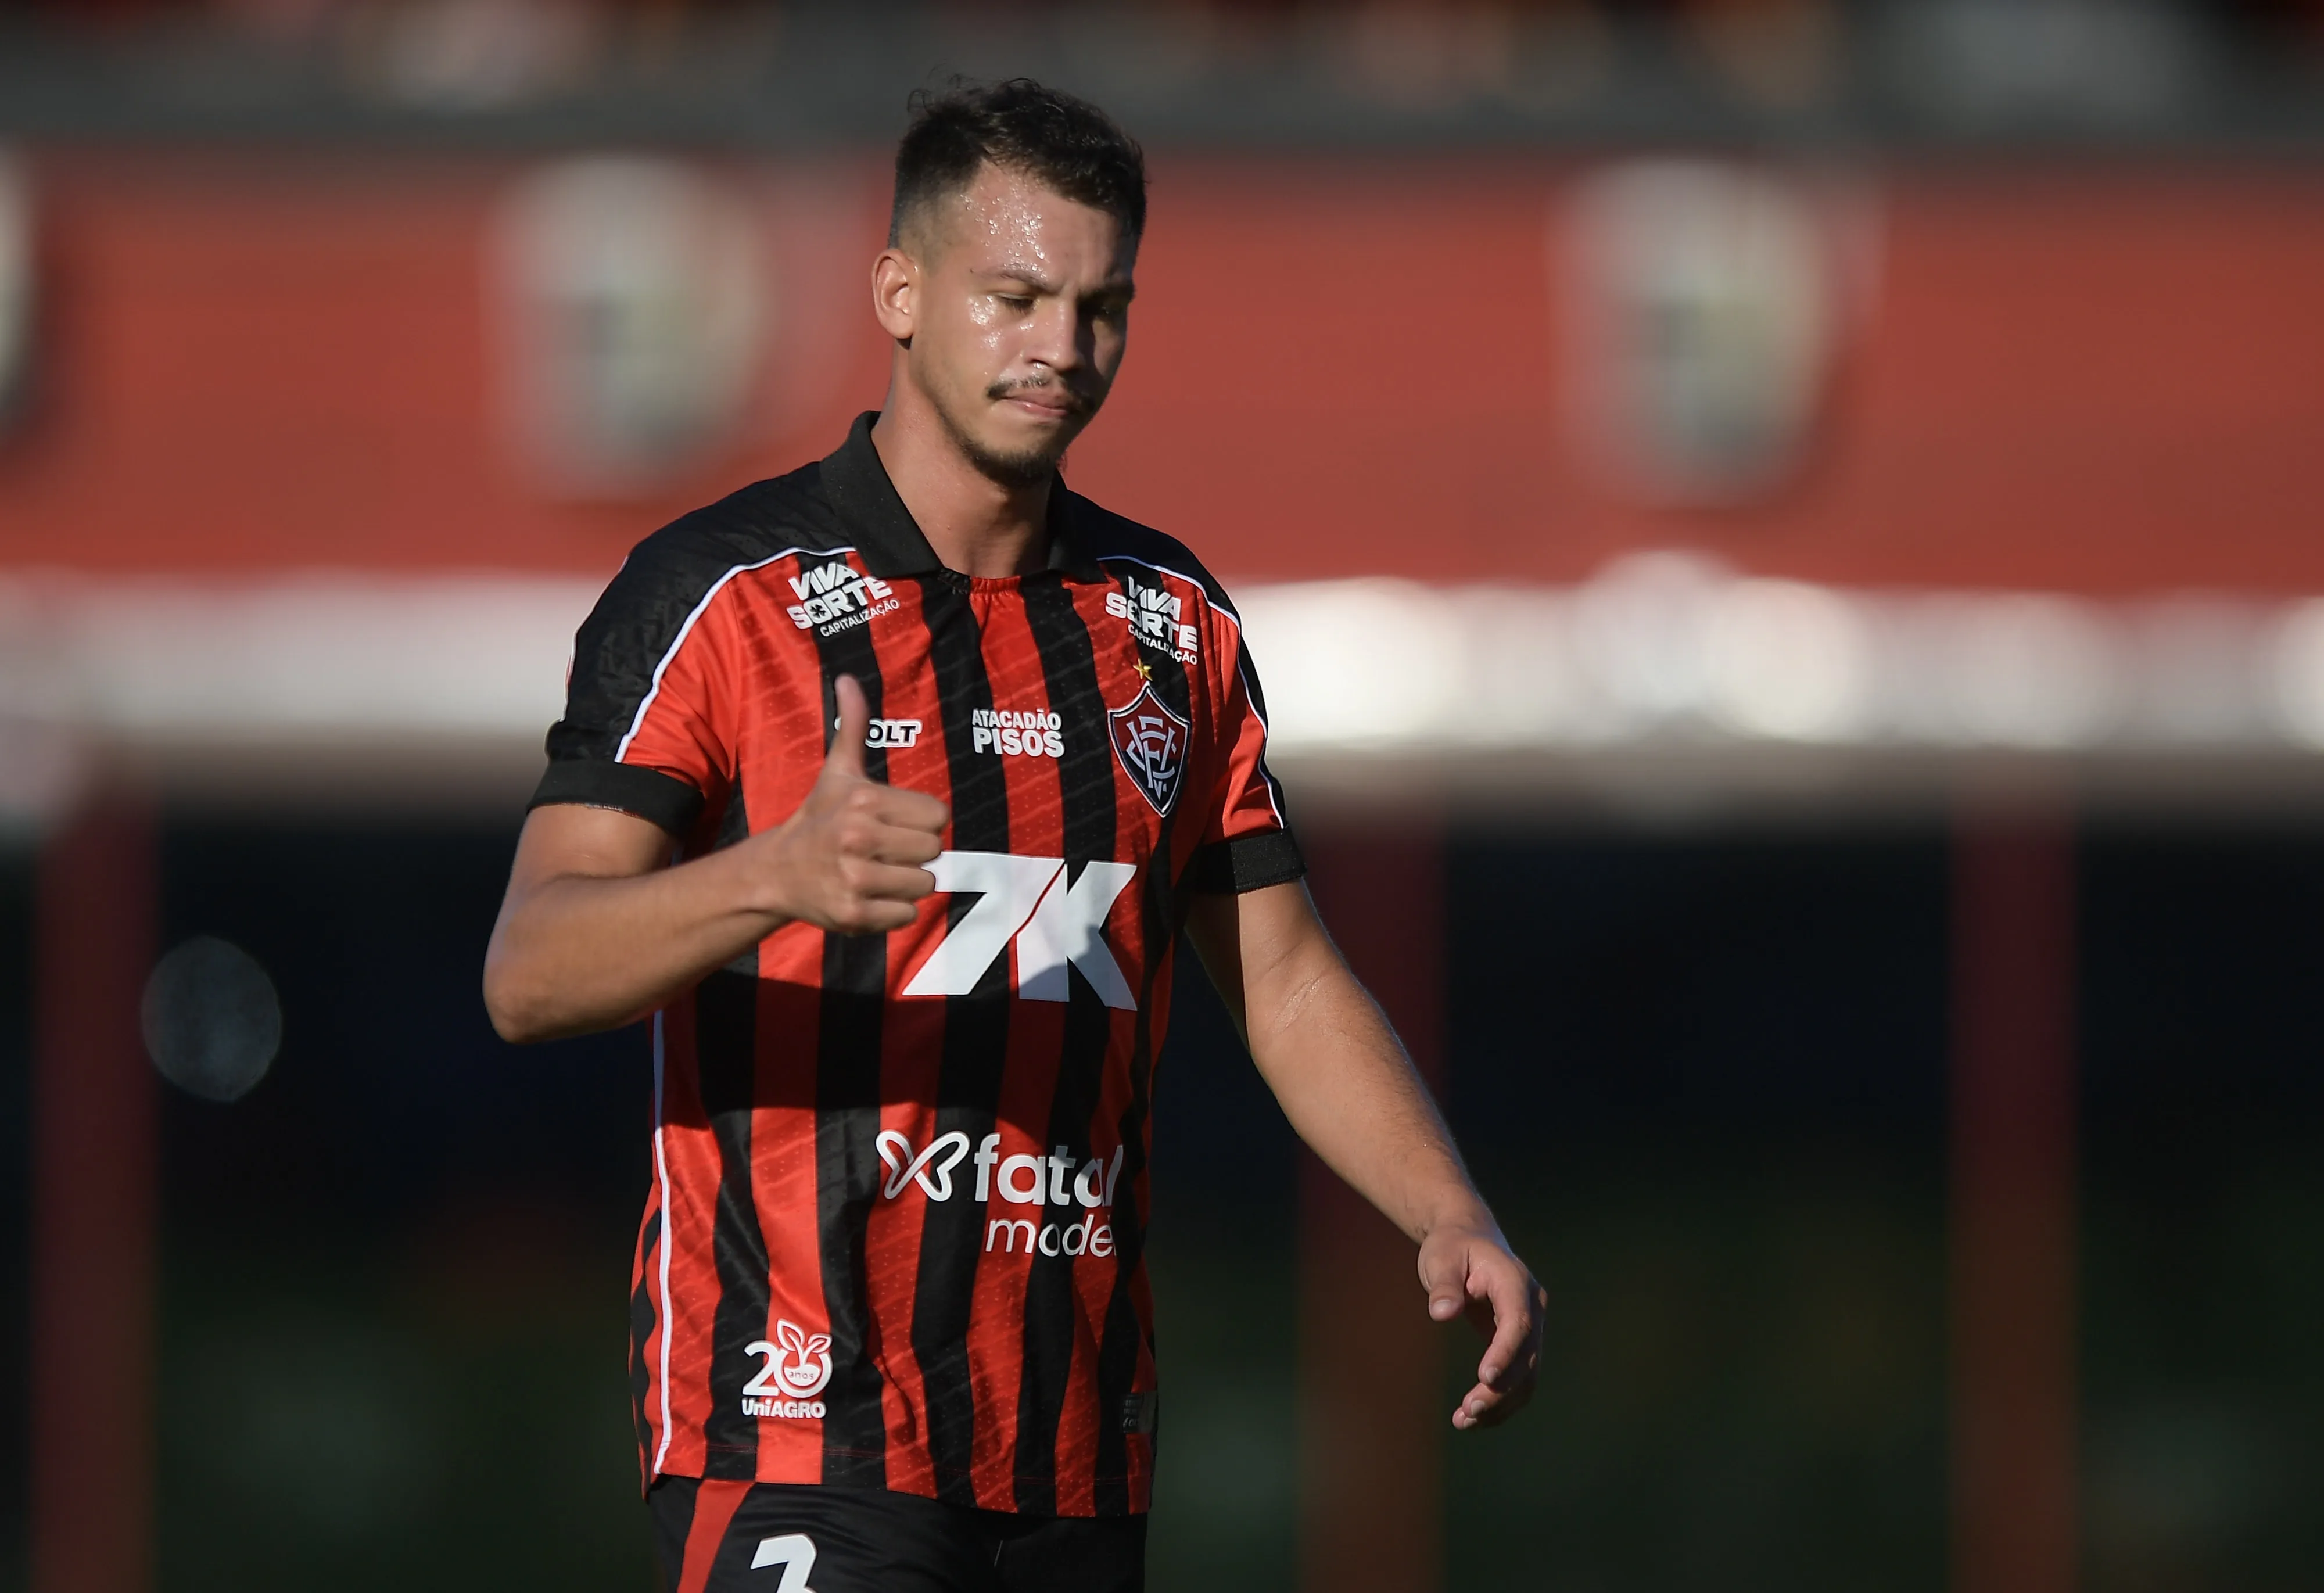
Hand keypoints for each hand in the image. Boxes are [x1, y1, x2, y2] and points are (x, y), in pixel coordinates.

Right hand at [752, 674, 948, 933]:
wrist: (776, 872)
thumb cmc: (819, 817)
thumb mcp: (838, 771)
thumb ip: (852, 726)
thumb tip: (848, 679)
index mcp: (864, 801)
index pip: (938, 816)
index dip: (921, 821)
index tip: (895, 823)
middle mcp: (858, 839)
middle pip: (935, 851)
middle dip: (915, 852)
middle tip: (884, 849)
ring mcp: (855, 880)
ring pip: (925, 885)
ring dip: (907, 882)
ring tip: (877, 871)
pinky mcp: (854, 915)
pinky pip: (907, 915)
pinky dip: (894, 910)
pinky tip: (868, 895)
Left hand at [1420, 1218, 1544, 1429]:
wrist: (1468, 1238)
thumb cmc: (1452, 1247)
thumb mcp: (1441, 1257)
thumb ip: (1443, 1285)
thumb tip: (1442, 1313)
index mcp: (1515, 1282)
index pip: (1518, 1323)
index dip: (1506, 1353)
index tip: (1485, 1378)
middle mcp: (1532, 1306)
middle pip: (1527, 1356)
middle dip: (1500, 1389)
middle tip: (1466, 1412)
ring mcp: (1532, 1325)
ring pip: (1528, 1374)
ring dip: (1501, 1402)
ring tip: (1464, 1421)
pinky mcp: (1522, 1341)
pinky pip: (1520, 1376)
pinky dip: (1501, 1399)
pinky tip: (1474, 1416)